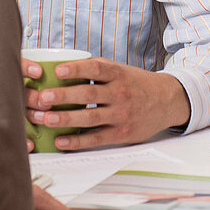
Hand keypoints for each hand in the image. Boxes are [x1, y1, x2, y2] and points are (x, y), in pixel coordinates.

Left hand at [25, 59, 190, 150]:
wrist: (166, 101)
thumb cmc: (135, 84)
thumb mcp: (119, 70)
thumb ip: (95, 69)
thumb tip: (60, 68)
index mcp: (117, 74)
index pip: (95, 69)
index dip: (76, 69)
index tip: (57, 70)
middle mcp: (119, 93)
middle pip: (88, 95)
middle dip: (63, 96)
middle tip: (43, 98)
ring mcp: (121, 114)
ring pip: (90, 118)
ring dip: (66, 119)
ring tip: (46, 119)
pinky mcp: (121, 134)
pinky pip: (96, 138)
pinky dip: (77, 141)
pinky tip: (61, 141)